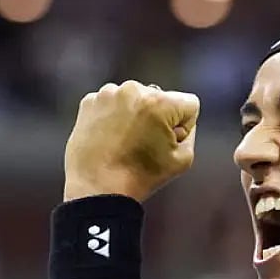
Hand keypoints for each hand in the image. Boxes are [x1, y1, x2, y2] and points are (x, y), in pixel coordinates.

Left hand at [63, 81, 198, 201]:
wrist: (96, 188)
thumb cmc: (141, 176)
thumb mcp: (183, 159)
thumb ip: (189, 133)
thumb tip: (177, 120)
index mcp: (160, 102)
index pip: (189, 105)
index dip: (184, 128)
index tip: (167, 144)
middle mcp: (134, 90)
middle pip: (161, 99)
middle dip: (158, 118)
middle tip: (144, 145)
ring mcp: (108, 93)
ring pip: (135, 100)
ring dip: (135, 115)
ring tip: (125, 143)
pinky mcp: (90, 101)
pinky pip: (113, 103)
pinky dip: (114, 117)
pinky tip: (110, 139)